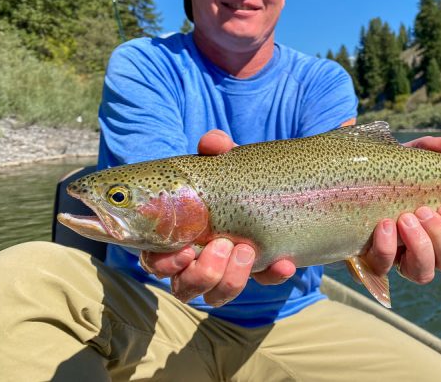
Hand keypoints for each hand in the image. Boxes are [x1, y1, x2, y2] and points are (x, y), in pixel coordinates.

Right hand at [139, 130, 295, 305]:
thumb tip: (214, 143)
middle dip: (202, 274)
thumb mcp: (226, 161)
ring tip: (247, 249)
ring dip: (230, 279)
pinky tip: (284, 262)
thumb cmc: (234, 175)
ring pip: (215, 296)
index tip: (185, 249)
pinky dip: (272, 275)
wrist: (276, 183)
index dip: (165, 263)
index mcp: (179, 234)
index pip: (156, 260)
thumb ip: (217, 150)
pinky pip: (262, 283)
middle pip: (183, 287)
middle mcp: (198, 259)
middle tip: (222, 244)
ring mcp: (228, 269)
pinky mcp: (259, 270)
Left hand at [362, 135, 440, 283]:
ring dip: (421, 247)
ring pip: (423, 274)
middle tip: (424, 210)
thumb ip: (428, 150)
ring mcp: (396, 260)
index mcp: (435, 230)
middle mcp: (420, 251)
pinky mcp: (368, 263)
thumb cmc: (380, 176)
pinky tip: (384, 224)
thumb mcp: (403, 159)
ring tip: (405, 218)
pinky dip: (387, 248)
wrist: (339, 185)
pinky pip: (382, 268)